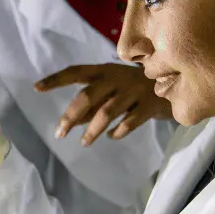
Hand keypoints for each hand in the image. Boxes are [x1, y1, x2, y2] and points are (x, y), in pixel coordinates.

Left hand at [35, 63, 172, 146]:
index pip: (76, 72)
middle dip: (71, 116)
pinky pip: (129, 122)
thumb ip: (93, 102)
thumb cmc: (135, 88)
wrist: (177, 84)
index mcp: (105, 70)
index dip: (56, 79)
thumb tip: (73, 120)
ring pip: (107, 112)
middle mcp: (118, 78)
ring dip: (92, 130)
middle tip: (60, 133)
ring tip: (83, 142)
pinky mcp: (149, 105)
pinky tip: (112, 136)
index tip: (37, 88)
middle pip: (88, 96)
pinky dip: (118, 132)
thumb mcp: (113, 89)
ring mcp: (134, 91)